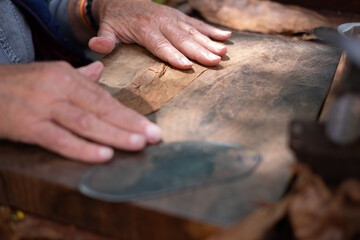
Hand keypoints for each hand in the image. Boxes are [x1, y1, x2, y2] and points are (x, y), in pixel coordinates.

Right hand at [0, 61, 161, 162]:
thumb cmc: (19, 84)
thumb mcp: (49, 73)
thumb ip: (78, 76)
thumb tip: (100, 70)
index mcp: (67, 76)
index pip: (105, 98)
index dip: (129, 115)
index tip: (150, 128)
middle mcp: (58, 89)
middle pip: (100, 109)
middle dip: (129, 125)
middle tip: (154, 138)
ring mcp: (43, 106)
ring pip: (85, 122)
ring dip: (113, 135)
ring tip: (137, 145)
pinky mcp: (27, 125)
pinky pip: (59, 139)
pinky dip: (82, 148)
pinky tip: (103, 155)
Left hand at [90, 0, 230, 68]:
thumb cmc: (115, 20)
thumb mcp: (106, 28)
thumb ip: (104, 39)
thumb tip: (97, 46)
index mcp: (144, 28)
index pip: (160, 45)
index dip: (173, 55)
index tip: (187, 65)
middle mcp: (161, 22)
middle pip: (182, 39)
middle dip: (199, 51)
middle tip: (215, 62)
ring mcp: (172, 18)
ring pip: (193, 32)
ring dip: (209, 42)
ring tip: (223, 52)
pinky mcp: (178, 16)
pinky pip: (196, 23)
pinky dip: (211, 30)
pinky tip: (225, 36)